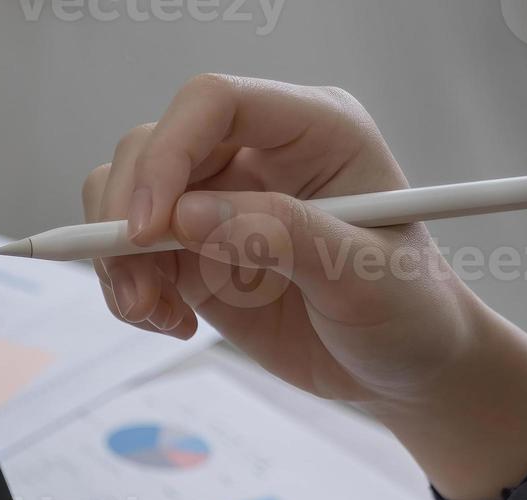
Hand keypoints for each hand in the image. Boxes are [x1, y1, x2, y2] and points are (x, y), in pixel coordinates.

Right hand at [80, 75, 526, 499]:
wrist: (406, 368)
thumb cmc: (409, 312)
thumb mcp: (362, 277)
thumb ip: (279, 236)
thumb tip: (185, 216)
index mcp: (313, 130)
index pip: (214, 103)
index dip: (168, 154)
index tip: (147, 229)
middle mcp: (257, 153)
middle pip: (152, 144)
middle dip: (126, 217)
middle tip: (140, 294)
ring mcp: (220, 201)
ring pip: (125, 193)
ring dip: (118, 258)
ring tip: (154, 316)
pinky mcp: (194, 250)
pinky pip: (128, 249)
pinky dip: (128, 287)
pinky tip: (171, 323)